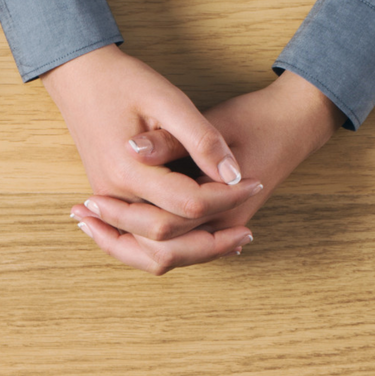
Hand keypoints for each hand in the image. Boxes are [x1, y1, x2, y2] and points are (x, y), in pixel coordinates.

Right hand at [44, 45, 264, 273]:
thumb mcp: (168, 99)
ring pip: (149, 252)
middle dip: (213, 240)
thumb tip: (234, 175)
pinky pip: (138, 239)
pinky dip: (168, 247)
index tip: (253, 182)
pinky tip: (197, 242)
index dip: (228, 197)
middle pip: (168, 241)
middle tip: (248, 231)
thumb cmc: (123, 81)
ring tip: (228, 245)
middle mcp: (114, 194)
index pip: (190, 204)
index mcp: (130, 171)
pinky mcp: (108, 198)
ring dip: (191, 254)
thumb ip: (201, 139)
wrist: (78, 76)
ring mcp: (107, 200)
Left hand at [70, 71, 340, 271]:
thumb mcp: (213, 120)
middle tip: (79, 217)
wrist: (294, 122)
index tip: (87, 203)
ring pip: (166, 256)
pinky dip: (142, 237)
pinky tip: (111, 218)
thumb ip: (173, 139)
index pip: (163, 225)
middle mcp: (226, 226)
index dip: (121, 214)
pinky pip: (173, 243)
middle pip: (160, 254)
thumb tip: (132, 150)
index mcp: (227, 205)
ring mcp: (224, 228)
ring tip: (87, 221)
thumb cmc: (257, 119)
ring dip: (126, 244)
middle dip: (116, 239)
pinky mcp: (218, 222)